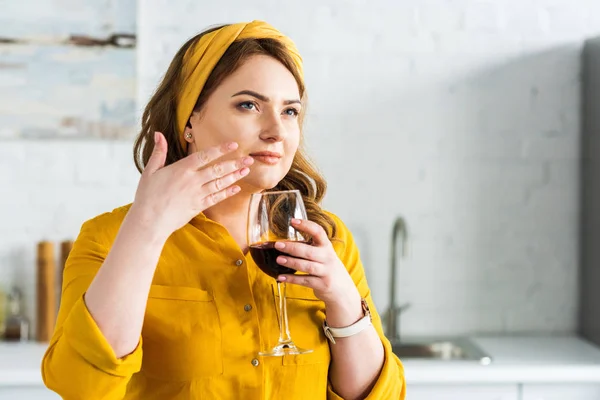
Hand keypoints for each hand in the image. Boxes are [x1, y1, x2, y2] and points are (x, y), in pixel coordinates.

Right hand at [129, 131, 253, 237]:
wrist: (149, 222)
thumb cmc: (147, 196)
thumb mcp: (150, 171)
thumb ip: (158, 152)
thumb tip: (158, 133)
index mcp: (181, 169)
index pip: (205, 156)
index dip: (220, 150)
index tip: (234, 145)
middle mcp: (192, 181)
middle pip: (218, 170)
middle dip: (235, 163)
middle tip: (249, 159)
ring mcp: (197, 195)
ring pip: (220, 183)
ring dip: (235, 176)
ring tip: (246, 170)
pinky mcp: (199, 207)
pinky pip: (217, 198)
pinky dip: (227, 193)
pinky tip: (237, 188)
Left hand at [274, 218, 360, 307]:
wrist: (343, 289)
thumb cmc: (327, 267)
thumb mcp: (324, 254)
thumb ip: (309, 247)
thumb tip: (284, 241)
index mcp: (326, 246)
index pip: (318, 232)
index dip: (306, 225)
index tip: (293, 221)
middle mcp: (328, 257)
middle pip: (309, 251)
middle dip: (293, 247)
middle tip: (278, 245)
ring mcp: (326, 272)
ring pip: (307, 266)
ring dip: (292, 262)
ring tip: (279, 259)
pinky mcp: (322, 285)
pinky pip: (305, 281)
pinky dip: (292, 279)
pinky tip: (281, 277)